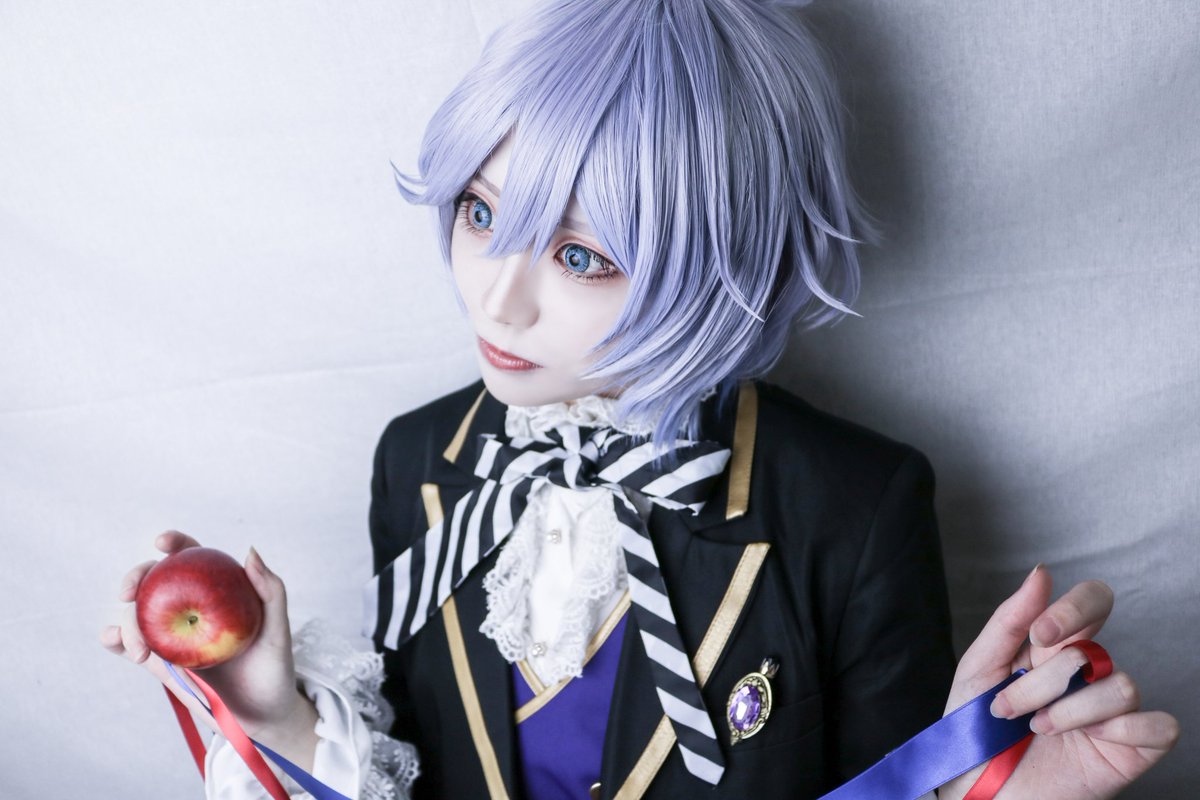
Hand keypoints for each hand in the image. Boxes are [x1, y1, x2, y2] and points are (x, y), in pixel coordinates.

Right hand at [100, 531, 318, 767]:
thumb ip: (271, 591)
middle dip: (135, 578)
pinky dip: (116, 639)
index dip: (174, 543)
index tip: (163, 543)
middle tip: (131, 593)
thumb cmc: (273, 667)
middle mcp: (189, 607)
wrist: (261, 714)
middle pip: (154, 581)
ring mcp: (171, 634)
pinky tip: (114, 640)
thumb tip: (249, 551)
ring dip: (127, 622)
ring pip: (137, 613)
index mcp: (216, 590)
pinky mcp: (159, 662)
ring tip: (140, 650)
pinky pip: (130, 645)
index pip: (192, 557)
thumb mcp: (279, 629)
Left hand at [937, 566, 1178, 799]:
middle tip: (1010, 707)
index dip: (1074, 610)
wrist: (976, 795)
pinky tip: (1089, 740)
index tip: (1041, 637)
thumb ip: (1009, 621)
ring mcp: (1111, 713)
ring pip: (1120, 685)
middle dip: (1043, 681)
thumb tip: (1042, 573)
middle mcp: (1088, 676)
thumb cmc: (976, 733)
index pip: (1093, 602)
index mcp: (1055, 649)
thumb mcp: (979, 670)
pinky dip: (1124, 728)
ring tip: (1038, 731)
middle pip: (1091, 650)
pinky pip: (1158, 725)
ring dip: (1069, 711)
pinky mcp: (1131, 750)